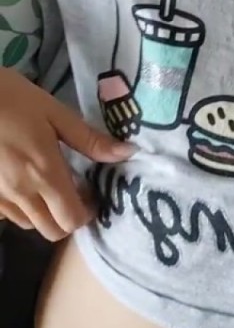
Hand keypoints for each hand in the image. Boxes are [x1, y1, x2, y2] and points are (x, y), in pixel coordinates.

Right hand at [0, 67, 133, 241]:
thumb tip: (127, 153)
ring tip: (45, 183)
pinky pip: (6, 215)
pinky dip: (18, 206)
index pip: (72, 219)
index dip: (87, 212)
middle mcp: (20, 193)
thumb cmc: (9, 96)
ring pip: (28, 225)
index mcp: (44, 173)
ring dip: (42, 212)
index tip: (90, 192)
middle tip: (71, 190)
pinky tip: (19, 180)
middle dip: (66, 216)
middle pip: (51, 230)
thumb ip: (89, 139)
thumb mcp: (53, 111)